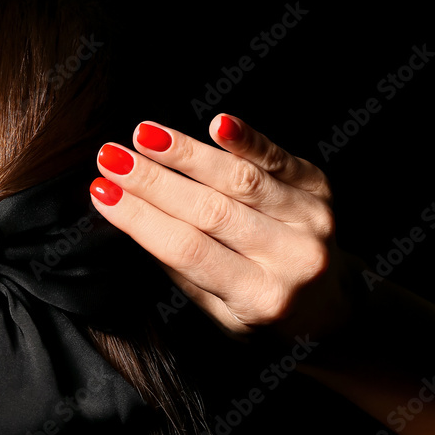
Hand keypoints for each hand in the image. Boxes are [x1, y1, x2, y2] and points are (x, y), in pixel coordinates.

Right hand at [89, 114, 348, 338]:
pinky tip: (218, 123)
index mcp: (258, 298)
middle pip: (210, 212)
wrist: (333, 305)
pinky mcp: (320, 188)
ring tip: (143, 135)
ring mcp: (310, 221)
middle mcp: (290, 259)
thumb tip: (132, 212)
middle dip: (153, 181)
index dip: (141, 220)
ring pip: (241, 180)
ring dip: (187, 154)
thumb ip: (183, 267)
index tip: (102, 193)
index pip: (188, 250)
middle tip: (110, 157)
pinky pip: (280, 158)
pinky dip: (248, 139)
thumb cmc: (260, 307)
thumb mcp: (220, 311)